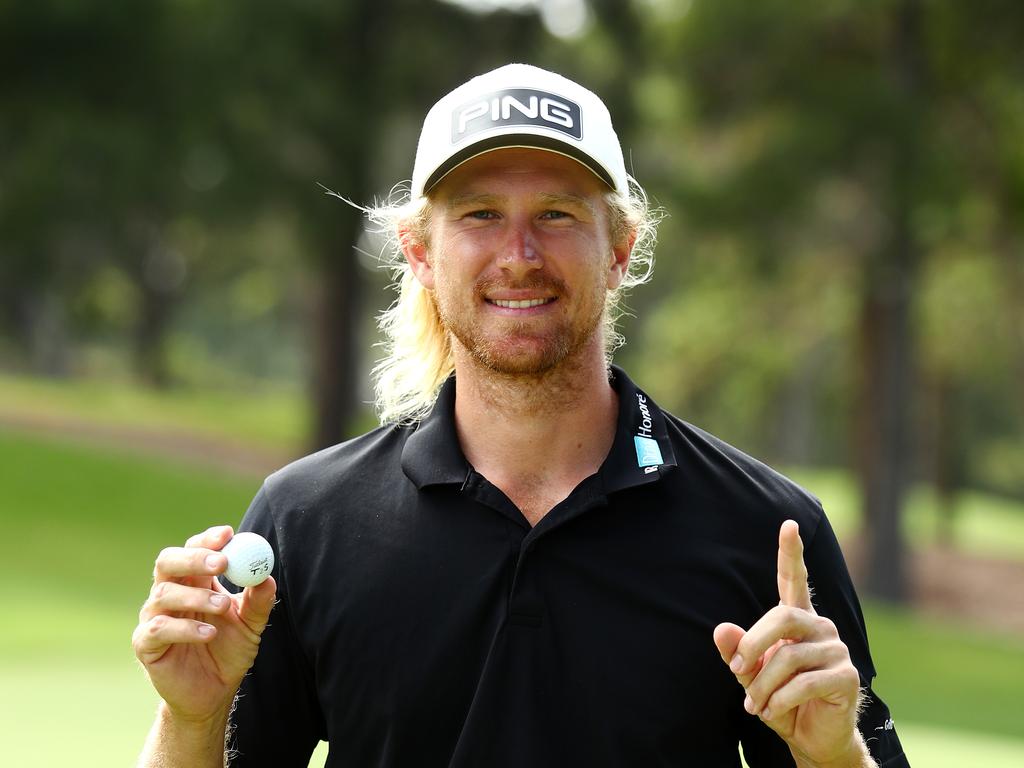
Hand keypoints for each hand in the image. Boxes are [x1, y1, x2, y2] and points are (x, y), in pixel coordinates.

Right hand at [133, 525, 276, 724]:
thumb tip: (266, 577)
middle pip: (168, 562)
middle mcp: (169, 594)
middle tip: (221, 562)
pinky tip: (208, 633)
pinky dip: (184, 628)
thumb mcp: (251, 625)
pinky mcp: (145, 644)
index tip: (228, 534)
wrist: (214, 693)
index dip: (207, 539)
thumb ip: (258, 602)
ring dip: (196, 596)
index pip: (193, 549)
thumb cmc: (229, 651)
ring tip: (222, 607)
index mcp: (194, 582)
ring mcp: (154, 617)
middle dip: (194, 557)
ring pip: (164, 593)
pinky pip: (158, 628)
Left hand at [713, 521, 867, 767]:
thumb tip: (721, 629)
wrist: (811, 737)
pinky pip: (805, 682)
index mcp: (798, 620)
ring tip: (755, 704)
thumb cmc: (780, 698)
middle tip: (736, 670)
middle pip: (781, 617)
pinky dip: (781, 699)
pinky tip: (772, 711)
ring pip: (788, 656)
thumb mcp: (750, 674)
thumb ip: (738, 651)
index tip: (787, 524)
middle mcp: (820, 627)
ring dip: (763, 684)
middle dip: (753, 644)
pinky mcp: (847, 676)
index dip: (790, 552)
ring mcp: (837, 650)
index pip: (794, 579)